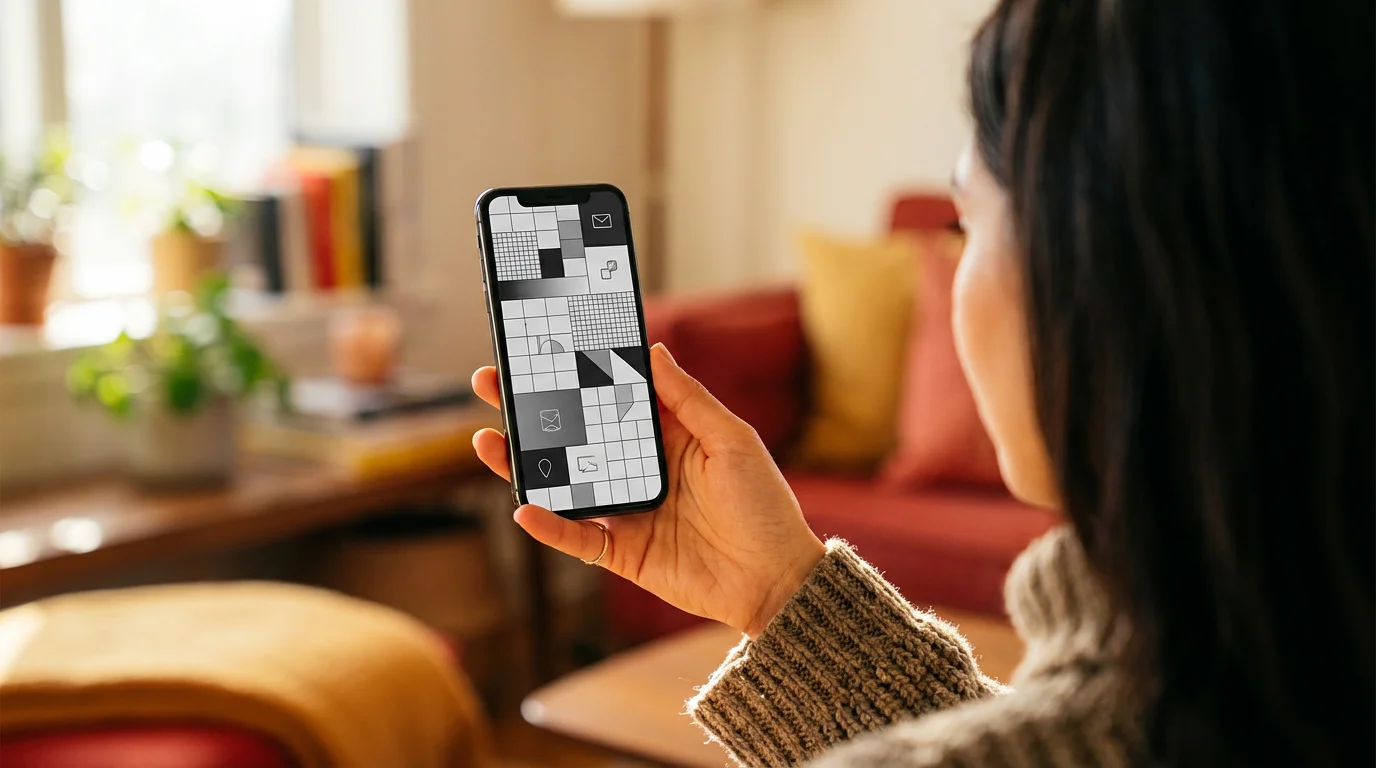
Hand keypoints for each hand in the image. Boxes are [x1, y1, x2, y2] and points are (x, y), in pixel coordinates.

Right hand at [470, 343, 824, 636]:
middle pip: (574, 435)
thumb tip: (653, 350)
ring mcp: (625, 511)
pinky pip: (576, 537)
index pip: (610, 397)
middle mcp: (639, 469)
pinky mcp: (621, 552)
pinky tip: (524, 507)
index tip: (541, 347)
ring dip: (522, 464)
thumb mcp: (731, 440)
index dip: (577, 374)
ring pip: (563, 484)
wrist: (775, 580)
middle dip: (531, 411)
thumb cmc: (764, 505)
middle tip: (491, 382)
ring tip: (486, 440)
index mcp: (666, 436)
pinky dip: (549, 526)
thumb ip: (688, 398)